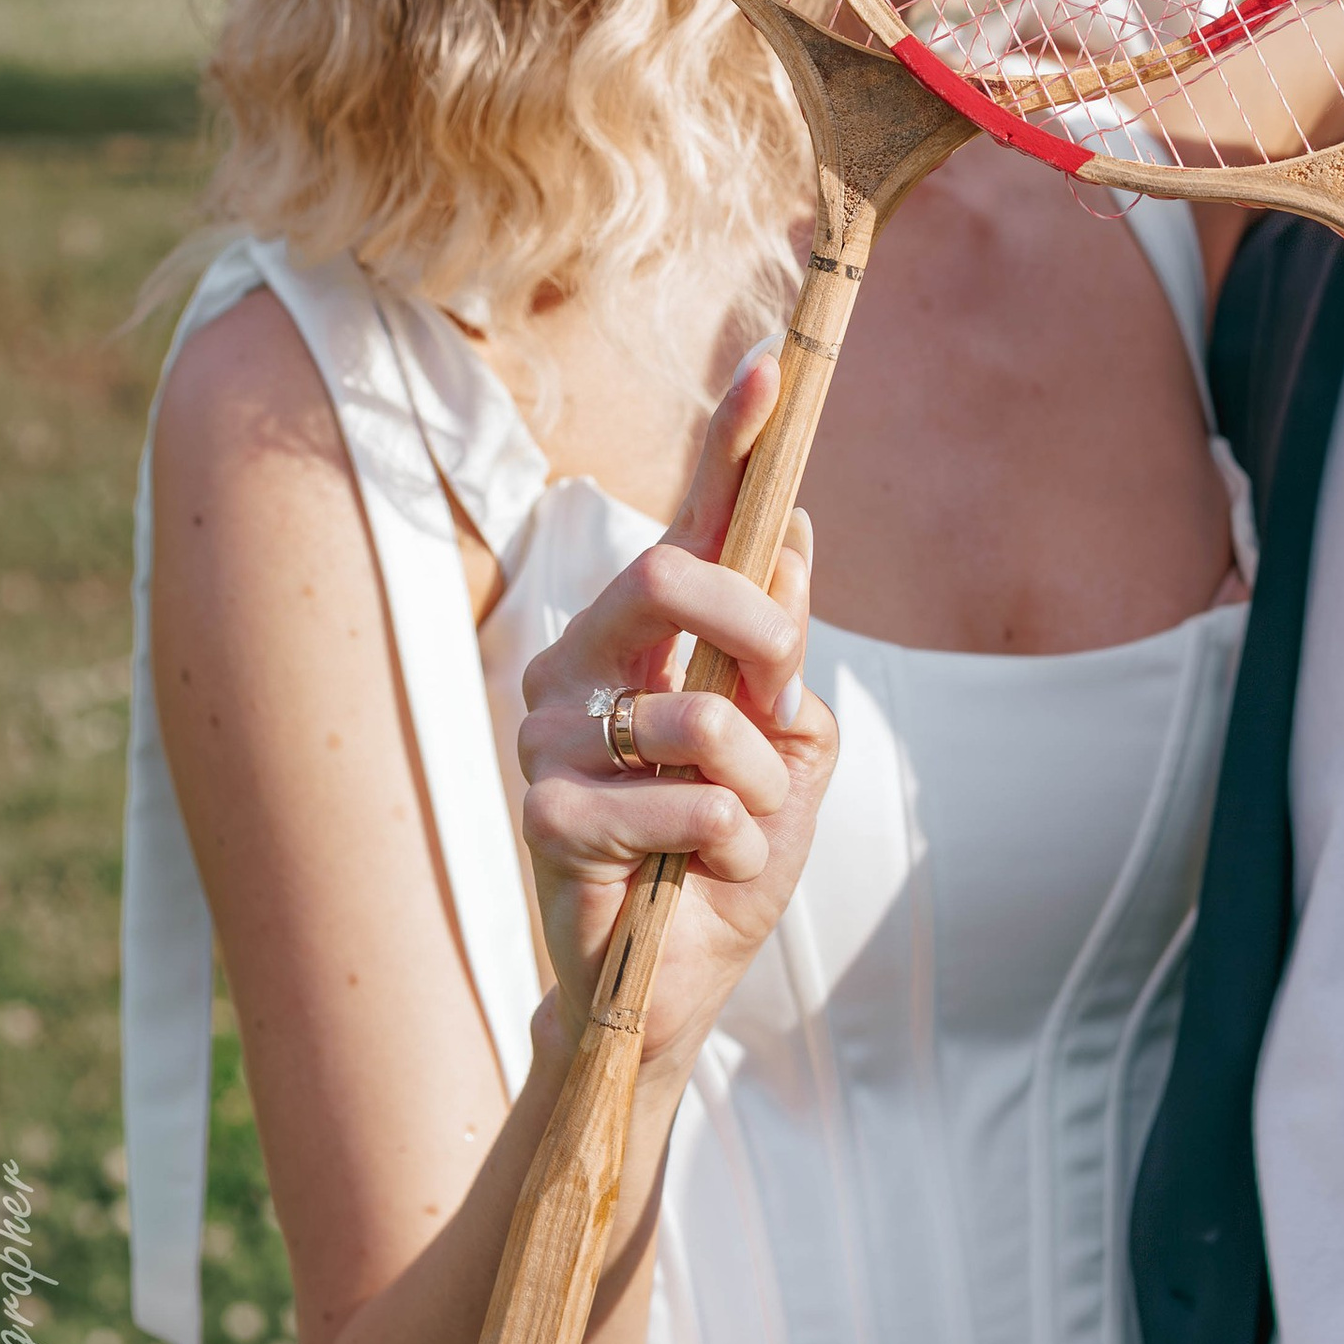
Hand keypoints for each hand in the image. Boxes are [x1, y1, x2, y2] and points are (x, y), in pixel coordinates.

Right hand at [516, 352, 836, 1080]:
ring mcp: (550, 733)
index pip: (687, 522)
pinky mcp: (546, 812)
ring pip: (699, 716)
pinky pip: (688, 804)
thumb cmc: (727, 853)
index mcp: (641, 636)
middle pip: (667, 573)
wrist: (682, 979)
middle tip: (780, 696)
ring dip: (755, 788)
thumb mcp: (789, 743)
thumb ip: (785, 648)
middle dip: (756, 632)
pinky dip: (724, 847)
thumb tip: (796, 533)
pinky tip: (693, 877)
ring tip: (732, 834)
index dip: (729, 443)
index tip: (773, 364)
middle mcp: (581, 663)